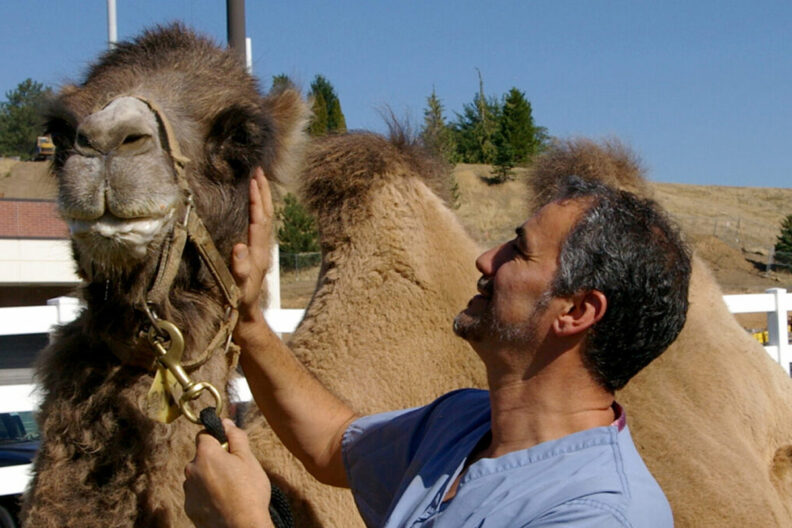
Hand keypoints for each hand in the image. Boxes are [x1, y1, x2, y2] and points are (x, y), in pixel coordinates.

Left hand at [184, 419, 273, 527]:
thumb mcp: (248, 459)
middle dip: (216, 459)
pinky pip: (198, 493)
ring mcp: (189, 490)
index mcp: (205, 454)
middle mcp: (191, 469)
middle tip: (236, 472)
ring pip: (200, 475)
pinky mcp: (189, 508)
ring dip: (211, 477)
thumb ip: (236, 437)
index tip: (231, 449)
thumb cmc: (249, 492)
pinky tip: (223, 502)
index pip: (205, 434)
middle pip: (202, 456)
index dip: (219, 438)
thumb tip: (226, 422)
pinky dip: (208, 494)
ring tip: (231, 490)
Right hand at [232, 167, 273, 325]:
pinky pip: (258, 226)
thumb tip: (240, 246)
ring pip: (263, 219)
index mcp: (258, 252)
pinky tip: (252, 207)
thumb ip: (240, 269)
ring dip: (261, 199)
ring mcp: (258, 250)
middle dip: (263, 192)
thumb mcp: (238, 288)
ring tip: (257, 181)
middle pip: (266, 214)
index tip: (254, 180)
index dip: (257, 200)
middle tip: (259, 170)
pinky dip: (256, 210)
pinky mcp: (254, 253)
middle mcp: (261, 248)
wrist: (246, 317)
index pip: (259, 220)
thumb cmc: (240, 303)